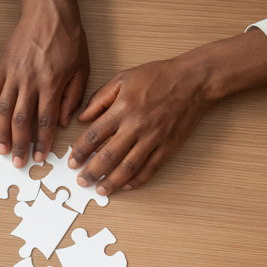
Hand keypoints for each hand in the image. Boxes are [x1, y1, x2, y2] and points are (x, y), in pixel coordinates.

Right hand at [0, 0, 87, 166]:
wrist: (48, 9)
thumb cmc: (69, 37)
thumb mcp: (81, 67)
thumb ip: (72, 97)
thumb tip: (62, 123)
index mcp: (51, 82)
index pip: (44, 121)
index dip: (41, 143)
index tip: (39, 157)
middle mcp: (29, 80)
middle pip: (21, 121)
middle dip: (19, 145)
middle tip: (17, 163)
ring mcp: (12, 73)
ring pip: (2, 110)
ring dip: (2, 134)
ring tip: (2, 151)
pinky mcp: (1, 65)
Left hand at [70, 29, 266, 193]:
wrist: (193, 81)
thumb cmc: (158, 76)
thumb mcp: (123, 78)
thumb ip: (100, 98)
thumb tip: (83, 118)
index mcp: (122, 109)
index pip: (94, 135)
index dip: (80, 151)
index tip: (72, 162)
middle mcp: (136, 126)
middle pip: (108, 156)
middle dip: (92, 172)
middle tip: (81, 181)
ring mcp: (153, 138)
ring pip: (128, 167)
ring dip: (112, 181)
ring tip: (101, 190)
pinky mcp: (168, 146)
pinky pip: (150, 168)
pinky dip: (137, 180)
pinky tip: (126, 186)